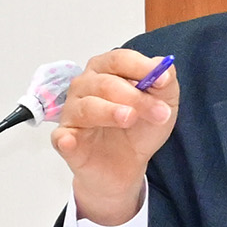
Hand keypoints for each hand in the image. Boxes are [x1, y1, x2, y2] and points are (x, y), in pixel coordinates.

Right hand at [49, 46, 177, 226]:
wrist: (127, 165)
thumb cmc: (138, 129)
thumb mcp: (163, 105)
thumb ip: (165, 84)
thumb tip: (164, 66)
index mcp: (106, 71)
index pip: (118, 60)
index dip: (141, 67)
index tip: (163, 80)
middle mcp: (84, 87)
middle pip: (105, 83)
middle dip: (136, 97)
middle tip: (160, 113)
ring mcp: (72, 113)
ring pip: (87, 106)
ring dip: (110, 111)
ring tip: (129, 118)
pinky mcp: (65, 139)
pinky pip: (62, 136)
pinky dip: (66, 138)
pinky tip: (71, 140)